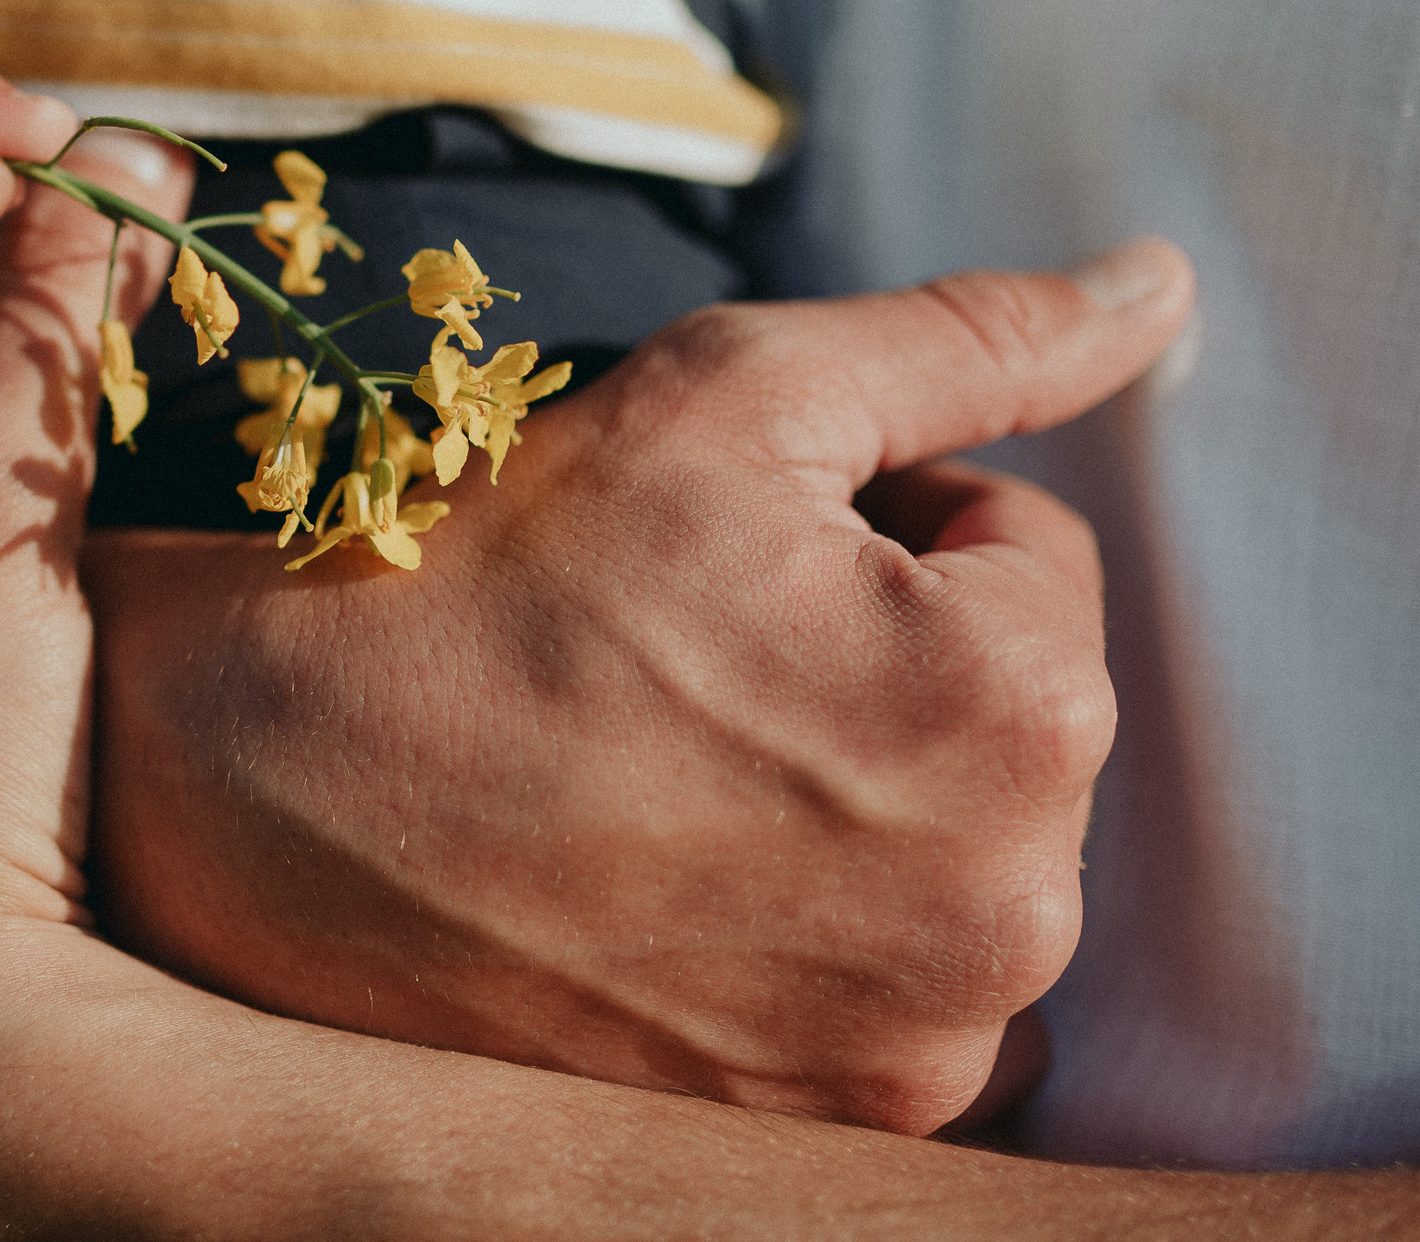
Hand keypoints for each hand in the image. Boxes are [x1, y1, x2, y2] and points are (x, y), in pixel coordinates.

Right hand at [85, 240, 1196, 1135]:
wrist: (262, 792)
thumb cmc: (493, 569)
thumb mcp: (733, 395)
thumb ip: (972, 341)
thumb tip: (1157, 289)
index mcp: (1016, 713)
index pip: (1033, 554)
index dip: (882, 520)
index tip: (730, 551)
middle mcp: (1007, 918)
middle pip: (1009, 718)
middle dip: (889, 662)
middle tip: (692, 652)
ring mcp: (912, 1052)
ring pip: (959, 854)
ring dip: (866, 800)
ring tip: (675, 767)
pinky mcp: (824, 1130)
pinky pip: (897, 992)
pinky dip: (823, 935)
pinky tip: (678, 882)